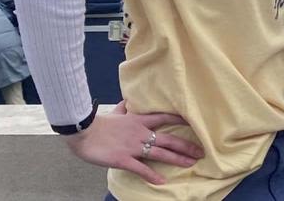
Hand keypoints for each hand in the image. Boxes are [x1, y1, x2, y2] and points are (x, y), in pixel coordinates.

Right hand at [63, 100, 204, 184]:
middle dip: (186, 146)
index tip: (194, 124)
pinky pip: (141, 168)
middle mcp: (140, 133)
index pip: (164, 117)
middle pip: (169, 139)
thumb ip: (123, 108)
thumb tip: (127, 101)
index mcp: (138, 120)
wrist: (82, 130)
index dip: (180, 120)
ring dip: (177, 159)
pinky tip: (162, 181)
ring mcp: (133, 146)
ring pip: (160, 153)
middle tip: (201, 152)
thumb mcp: (114, 112)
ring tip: (191, 163)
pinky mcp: (123, 159)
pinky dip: (152, 175)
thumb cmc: (98, 123)